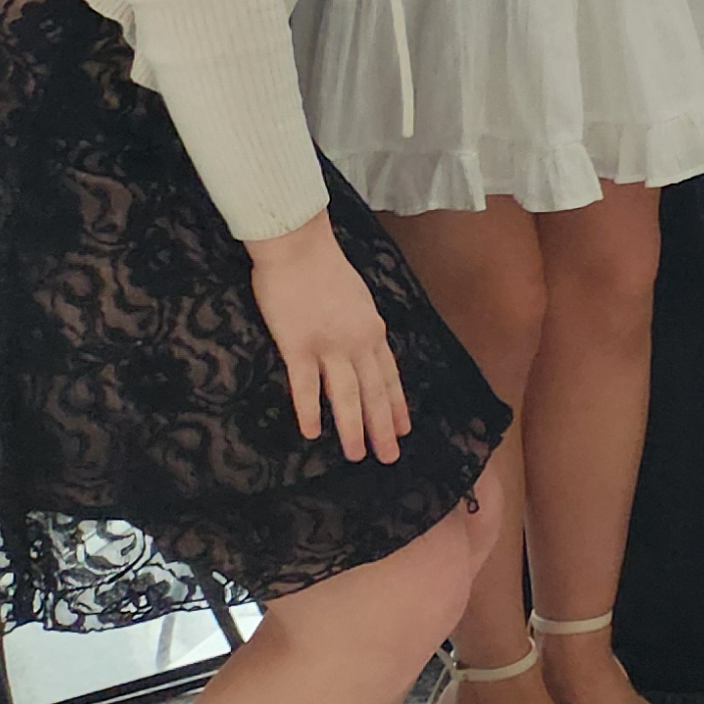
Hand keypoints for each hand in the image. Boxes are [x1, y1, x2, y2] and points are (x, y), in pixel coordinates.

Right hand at [245, 217, 408, 461]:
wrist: (299, 247)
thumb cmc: (324, 267)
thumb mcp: (357, 299)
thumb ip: (362, 326)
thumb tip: (367, 345)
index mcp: (373, 330)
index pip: (389, 376)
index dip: (397, 405)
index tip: (405, 430)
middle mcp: (357, 342)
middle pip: (374, 392)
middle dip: (383, 427)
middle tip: (389, 457)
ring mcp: (328, 346)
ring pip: (346, 395)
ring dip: (353, 427)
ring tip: (358, 455)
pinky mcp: (297, 345)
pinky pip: (305, 385)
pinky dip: (309, 410)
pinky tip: (313, 433)